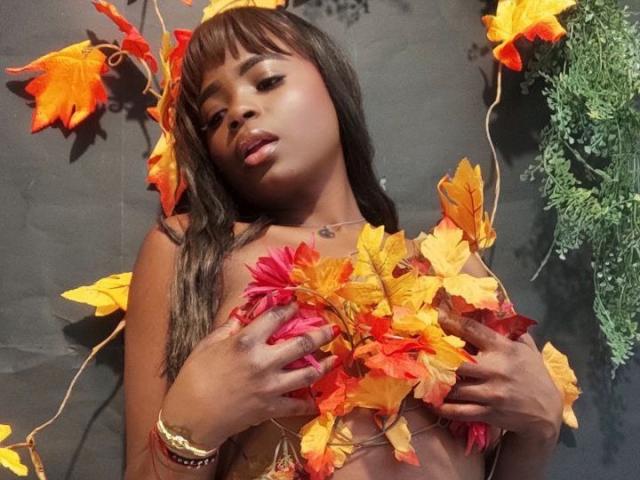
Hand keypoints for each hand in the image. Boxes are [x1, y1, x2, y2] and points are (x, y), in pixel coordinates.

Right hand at [161, 302, 339, 448]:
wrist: (190, 418)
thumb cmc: (193, 377)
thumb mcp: (207, 344)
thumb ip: (229, 328)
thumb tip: (245, 314)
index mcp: (246, 342)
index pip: (275, 318)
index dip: (288, 308)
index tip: (297, 304)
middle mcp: (263, 362)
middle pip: (301, 344)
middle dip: (320, 334)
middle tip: (333, 328)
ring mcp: (270, 387)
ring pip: (306, 374)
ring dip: (324, 365)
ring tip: (335, 358)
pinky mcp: (270, 408)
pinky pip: (296, 405)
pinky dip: (309, 403)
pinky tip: (318, 399)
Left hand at [428, 308, 563, 443]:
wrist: (546, 412)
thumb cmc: (534, 375)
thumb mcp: (527, 348)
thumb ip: (511, 331)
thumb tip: (495, 310)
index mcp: (503, 348)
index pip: (471, 329)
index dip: (451, 320)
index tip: (437, 314)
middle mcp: (495, 369)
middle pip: (455, 360)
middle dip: (436, 356)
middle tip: (420, 352)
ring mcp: (491, 393)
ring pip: (453, 387)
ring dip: (435, 383)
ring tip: (421, 376)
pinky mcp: (488, 413)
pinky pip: (458, 411)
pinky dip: (442, 407)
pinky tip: (430, 401)